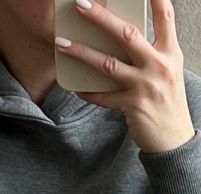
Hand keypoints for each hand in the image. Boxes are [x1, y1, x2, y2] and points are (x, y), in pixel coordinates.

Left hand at [55, 0, 195, 153]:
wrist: (173, 137)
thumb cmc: (167, 100)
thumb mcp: (167, 70)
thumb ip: (151, 52)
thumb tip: (121, 37)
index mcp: (170, 52)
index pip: (165, 16)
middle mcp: (159, 65)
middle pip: (127, 35)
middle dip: (101, 18)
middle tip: (81, 5)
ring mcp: (145, 86)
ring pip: (108, 64)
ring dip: (82, 53)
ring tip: (62, 44)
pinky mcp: (132, 106)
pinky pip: (104, 97)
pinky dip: (89, 92)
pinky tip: (75, 87)